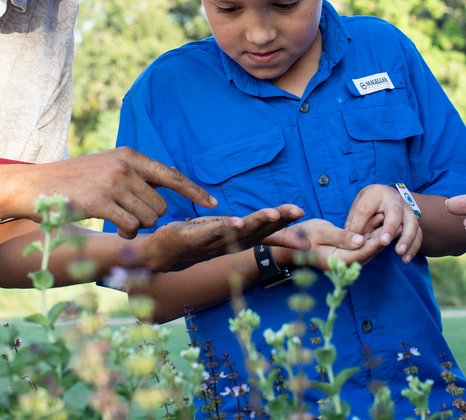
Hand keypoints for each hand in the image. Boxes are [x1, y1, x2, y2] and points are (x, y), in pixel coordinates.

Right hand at [31, 147, 216, 238]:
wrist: (34, 186)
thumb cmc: (73, 181)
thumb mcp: (107, 167)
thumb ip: (134, 176)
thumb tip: (163, 189)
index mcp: (129, 155)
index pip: (172, 174)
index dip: (194, 190)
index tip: (213, 202)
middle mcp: (124, 166)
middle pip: (161, 205)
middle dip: (150, 218)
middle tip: (129, 218)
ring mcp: (113, 183)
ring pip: (148, 218)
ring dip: (137, 227)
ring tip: (118, 222)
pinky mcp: (100, 202)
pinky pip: (131, 227)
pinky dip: (126, 234)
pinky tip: (113, 229)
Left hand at [141, 205, 308, 270]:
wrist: (163, 253)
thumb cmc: (199, 238)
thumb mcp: (229, 230)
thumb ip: (252, 226)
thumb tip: (276, 219)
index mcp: (240, 238)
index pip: (266, 231)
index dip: (285, 223)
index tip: (302, 213)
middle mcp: (231, 243)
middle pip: (258, 230)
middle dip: (278, 220)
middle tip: (296, 211)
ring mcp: (213, 243)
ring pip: (240, 232)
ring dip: (257, 223)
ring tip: (272, 214)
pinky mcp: (194, 239)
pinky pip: (213, 233)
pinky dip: (226, 228)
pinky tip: (237, 223)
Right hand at [285, 218, 384, 269]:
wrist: (291, 242)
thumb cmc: (303, 235)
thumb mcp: (321, 232)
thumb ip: (342, 237)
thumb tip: (361, 240)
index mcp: (336, 260)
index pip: (361, 253)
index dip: (376, 243)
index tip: (389, 233)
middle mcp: (342, 264)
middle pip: (367, 253)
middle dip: (383, 240)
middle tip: (399, 226)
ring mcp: (344, 261)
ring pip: (366, 250)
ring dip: (379, 237)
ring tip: (394, 223)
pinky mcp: (345, 254)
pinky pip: (361, 247)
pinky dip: (371, 236)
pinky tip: (380, 224)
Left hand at [345, 184, 421, 262]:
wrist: (388, 196)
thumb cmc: (369, 203)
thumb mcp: (358, 206)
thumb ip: (353, 222)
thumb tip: (350, 240)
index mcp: (376, 192)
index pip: (365, 209)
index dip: (359, 225)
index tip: (355, 240)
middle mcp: (395, 199)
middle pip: (395, 211)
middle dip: (390, 227)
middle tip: (383, 242)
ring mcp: (407, 209)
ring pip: (412, 222)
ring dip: (406, 238)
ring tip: (399, 253)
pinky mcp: (414, 220)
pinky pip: (418, 233)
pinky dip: (414, 246)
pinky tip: (405, 259)